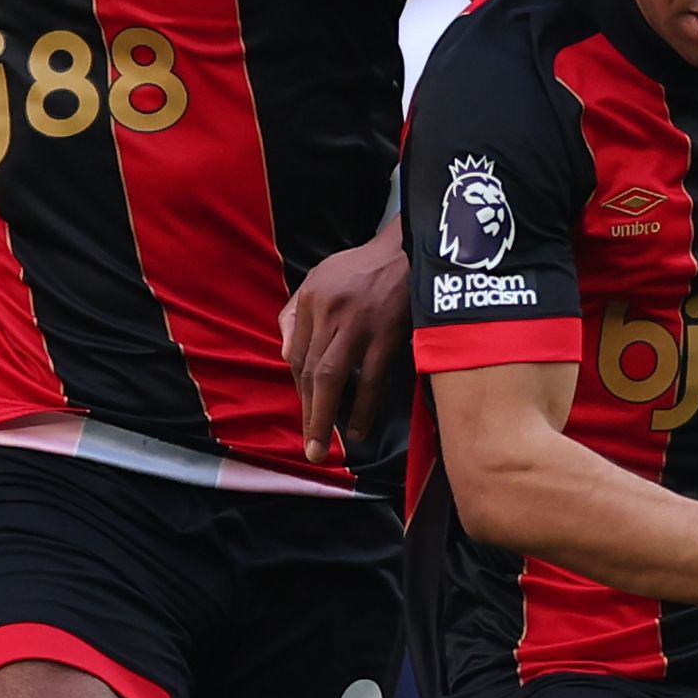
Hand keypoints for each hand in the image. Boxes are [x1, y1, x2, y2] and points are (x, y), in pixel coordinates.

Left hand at [279, 228, 407, 460]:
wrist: (411, 249)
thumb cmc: (364, 267)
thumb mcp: (320, 277)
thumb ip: (295, 314)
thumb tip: (286, 356)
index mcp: (311, 299)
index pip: (297, 354)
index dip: (300, 389)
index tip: (306, 412)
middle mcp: (329, 311)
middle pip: (309, 370)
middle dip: (306, 412)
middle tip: (308, 448)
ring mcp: (358, 324)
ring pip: (331, 377)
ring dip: (323, 416)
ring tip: (321, 447)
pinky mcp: (387, 334)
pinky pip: (370, 379)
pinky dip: (361, 407)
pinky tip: (357, 429)